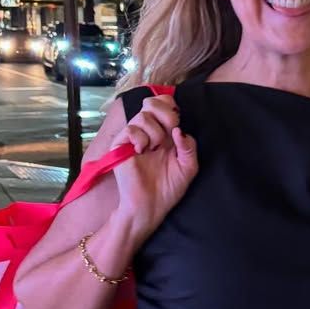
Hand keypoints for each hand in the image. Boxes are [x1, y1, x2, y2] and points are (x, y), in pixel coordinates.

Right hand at [112, 95, 198, 238]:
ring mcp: (133, 139)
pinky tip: (142, 151)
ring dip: (155, 132)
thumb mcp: (189, 167)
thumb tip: (179, 130)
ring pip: (142, 116)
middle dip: (165, 114)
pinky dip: (140, 138)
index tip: (177, 121)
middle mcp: (149, 133)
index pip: (164, 104)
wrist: (151, 205)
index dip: (170, 105)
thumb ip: (189, 146)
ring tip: (155, 148)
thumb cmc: (169, 188)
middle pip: (151, 103)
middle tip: (169, 131)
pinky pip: (130, 130)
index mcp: (165, 133)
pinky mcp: (120, 146)